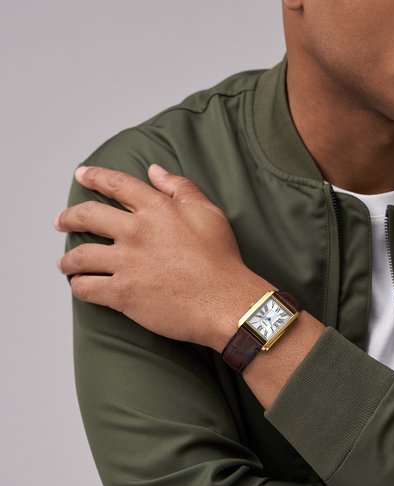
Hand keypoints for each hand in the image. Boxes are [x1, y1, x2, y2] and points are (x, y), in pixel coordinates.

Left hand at [55, 165, 269, 350]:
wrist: (225, 301)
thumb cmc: (221, 258)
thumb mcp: (208, 212)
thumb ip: (180, 187)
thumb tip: (154, 171)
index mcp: (156, 208)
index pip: (116, 184)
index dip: (95, 176)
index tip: (81, 174)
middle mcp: (136, 231)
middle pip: (87, 216)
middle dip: (68, 217)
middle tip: (61, 222)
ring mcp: (127, 263)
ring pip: (80, 255)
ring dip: (67, 259)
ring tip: (64, 263)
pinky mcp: (123, 293)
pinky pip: (86, 288)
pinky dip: (79, 287)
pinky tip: (81, 286)